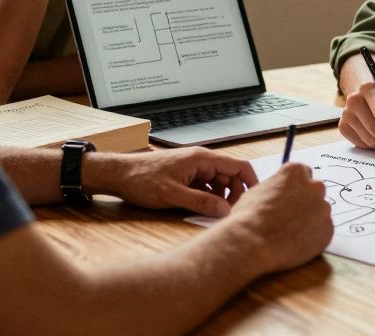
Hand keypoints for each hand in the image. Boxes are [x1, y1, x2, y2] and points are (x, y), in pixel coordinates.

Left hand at [88, 148, 256, 215]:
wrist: (118, 175)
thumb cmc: (142, 180)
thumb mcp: (172, 195)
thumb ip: (200, 202)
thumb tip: (225, 211)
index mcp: (202, 159)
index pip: (238, 166)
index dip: (251, 182)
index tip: (256, 199)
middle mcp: (201, 161)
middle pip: (230, 176)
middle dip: (236, 194)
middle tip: (233, 214)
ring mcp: (193, 169)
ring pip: (218, 183)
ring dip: (221, 198)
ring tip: (218, 215)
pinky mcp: (186, 177)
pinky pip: (205, 187)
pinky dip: (209, 199)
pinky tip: (204, 211)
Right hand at [220, 163, 332, 272]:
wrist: (253, 244)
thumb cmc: (249, 217)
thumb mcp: (257, 191)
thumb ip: (276, 187)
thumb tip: (280, 192)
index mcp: (296, 172)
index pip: (303, 173)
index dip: (296, 186)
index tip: (290, 196)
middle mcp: (314, 186)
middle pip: (314, 191)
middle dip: (306, 201)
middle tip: (291, 216)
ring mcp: (323, 208)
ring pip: (320, 212)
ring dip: (310, 219)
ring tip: (291, 233)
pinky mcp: (328, 230)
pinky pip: (323, 230)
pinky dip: (313, 236)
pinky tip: (296, 243)